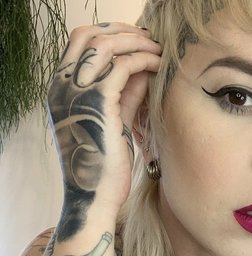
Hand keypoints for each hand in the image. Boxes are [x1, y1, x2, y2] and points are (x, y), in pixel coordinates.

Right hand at [47, 23, 161, 222]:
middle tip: (151, 41)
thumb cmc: (105, 168)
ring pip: (105, 45)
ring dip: (136, 43)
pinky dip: (143, 61)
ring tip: (159, 52)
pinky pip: (122, 67)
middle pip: (88, 35)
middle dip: (123, 33)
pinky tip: (159, 66)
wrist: (96, 197)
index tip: (138, 42)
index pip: (80, 44)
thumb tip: (143, 72)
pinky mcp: (97, 103)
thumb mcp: (115, 124)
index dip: (111, 36)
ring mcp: (76, 93)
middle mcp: (63, 87)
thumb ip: (125, 97)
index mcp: (62, 91)